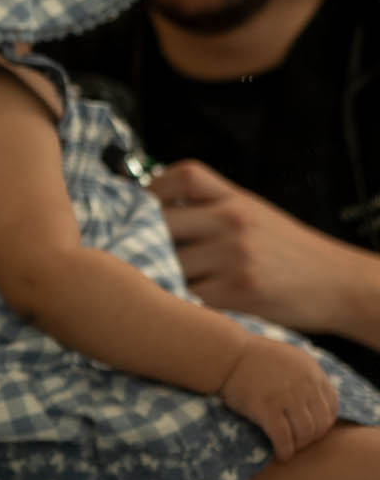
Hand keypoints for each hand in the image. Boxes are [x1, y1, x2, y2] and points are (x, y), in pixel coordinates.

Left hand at [152, 160, 373, 337]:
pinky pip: (186, 295)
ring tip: (160, 284)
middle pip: (162, 220)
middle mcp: (235, 221)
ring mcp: (236, 255)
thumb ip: (209, 209)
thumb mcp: (255, 216)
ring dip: (158, 275)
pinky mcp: (239, 291)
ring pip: (167, 261)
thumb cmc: (291, 254)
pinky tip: (182, 304)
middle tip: (137, 257)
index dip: (154, 190)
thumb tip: (147, 213)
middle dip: (143, 240)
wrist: (342, 286)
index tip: (141, 211)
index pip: (182, 176)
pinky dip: (178, 301)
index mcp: (237, 199)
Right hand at [215, 335, 337, 462]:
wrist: (225, 355)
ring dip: (299, 446)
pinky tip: (280, 456)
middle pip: (321, 423)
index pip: (331, 406)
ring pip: (304, 432)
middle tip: (300, 443)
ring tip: (290, 450)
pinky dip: (284, 450)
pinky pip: (283, 437)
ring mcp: (286, 397)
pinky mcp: (266, 408)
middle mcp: (304, 385)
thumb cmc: (252, 356)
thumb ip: (306, 375)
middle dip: (312, 438)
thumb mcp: (289, 358)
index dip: (325, 423)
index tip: (312, 430)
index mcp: (312, 372)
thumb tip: (314, 397)